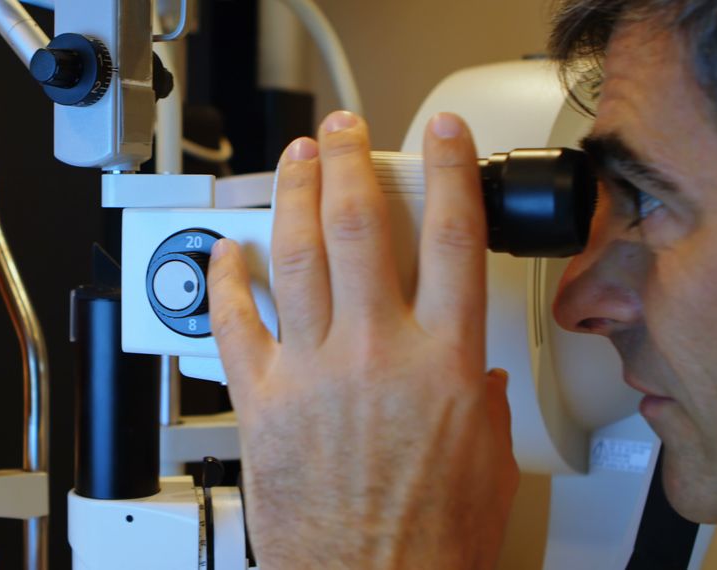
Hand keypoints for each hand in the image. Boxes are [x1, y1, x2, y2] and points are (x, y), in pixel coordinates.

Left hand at [208, 111, 517, 568]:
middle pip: (359, 225)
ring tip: (292, 161)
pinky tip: (227, 251)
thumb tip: (479, 379)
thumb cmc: (428, 543)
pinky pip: (232, 322)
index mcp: (444, 362)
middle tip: (344, 131)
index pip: (453, 238)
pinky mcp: (261, 400)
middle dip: (350, 161)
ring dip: (291, 195)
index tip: (441, 138)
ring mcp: (312, 370)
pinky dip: (225, 278)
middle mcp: (375, 353)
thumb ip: (484, 405)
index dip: (448, 172)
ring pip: (295, 255)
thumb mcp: (491, 466)